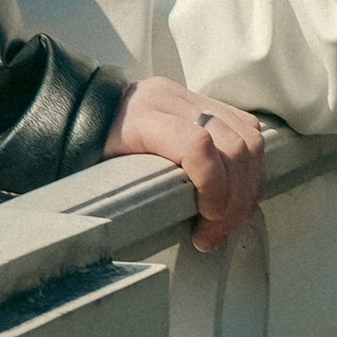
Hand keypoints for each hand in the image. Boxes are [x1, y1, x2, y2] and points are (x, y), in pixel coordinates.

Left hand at [106, 79, 264, 250]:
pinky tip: (238, 193)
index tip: (209, 220)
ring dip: (249, 185)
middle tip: (217, 233)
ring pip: (249, 137)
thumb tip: (194, 239)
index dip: (214, 186)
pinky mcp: (207, 102)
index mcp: (141, 118)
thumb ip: (144, 199)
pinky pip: (248, 129)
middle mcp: (171, 101)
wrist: (85, 111)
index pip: (197, 145)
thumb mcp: (107, 175)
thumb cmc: (92, 151)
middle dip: (235, 199)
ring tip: (230, 217)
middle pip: (232, 144)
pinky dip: (251, 166)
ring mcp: (192, 98)